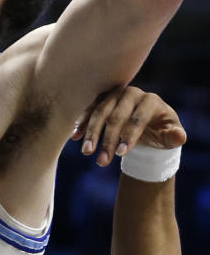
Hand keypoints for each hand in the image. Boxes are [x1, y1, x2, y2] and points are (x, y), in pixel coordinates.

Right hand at [71, 84, 186, 166]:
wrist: (148, 123)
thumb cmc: (162, 131)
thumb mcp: (171, 135)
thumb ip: (175, 136)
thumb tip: (178, 136)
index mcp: (150, 100)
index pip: (138, 119)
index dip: (129, 136)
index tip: (121, 155)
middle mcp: (131, 93)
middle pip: (116, 116)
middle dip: (107, 140)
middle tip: (101, 161)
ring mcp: (115, 94)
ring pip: (100, 112)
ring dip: (92, 133)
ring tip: (86, 152)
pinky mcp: (103, 98)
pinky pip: (90, 109)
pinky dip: (83, 123)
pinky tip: (76, 136)